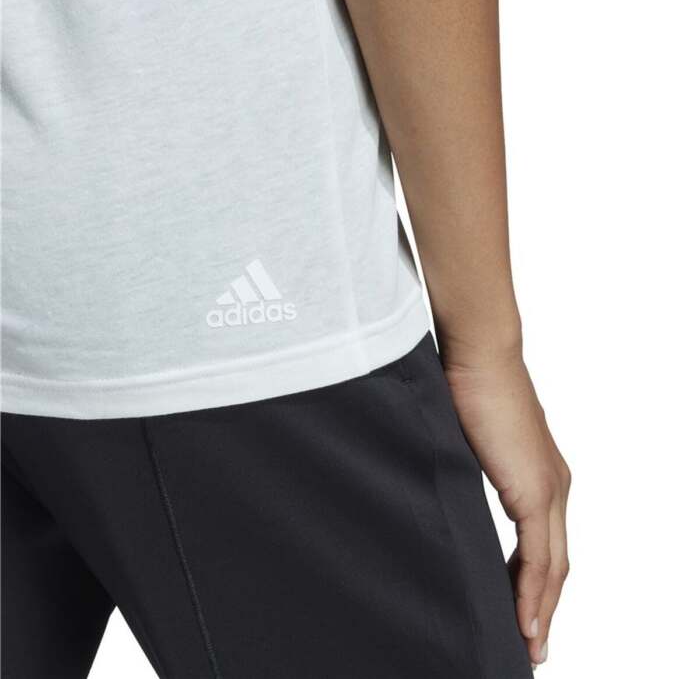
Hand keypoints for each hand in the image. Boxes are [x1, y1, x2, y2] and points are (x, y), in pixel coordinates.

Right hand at [443, 351, 570, 667]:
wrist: (480, 355)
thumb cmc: (468, 387)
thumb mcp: (467, 439)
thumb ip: (466, 469)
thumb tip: (443, 483)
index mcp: (540, 474)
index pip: (545, 541)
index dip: (536, 581)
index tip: (522, 610)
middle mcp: (554, 486)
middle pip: (556, 562)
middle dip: (543, 605)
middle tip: (530, 641)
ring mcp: (549, 489)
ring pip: (554, 567)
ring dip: (541, 609)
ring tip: (528, 643)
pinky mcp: (535, 490)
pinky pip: (540, 558)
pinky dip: (534, 594)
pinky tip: (524, 622)